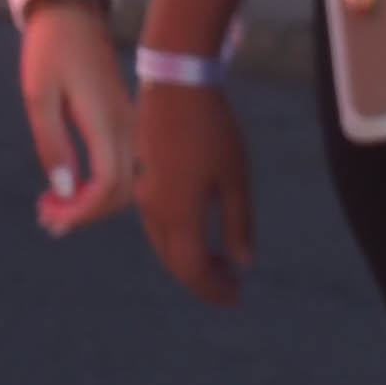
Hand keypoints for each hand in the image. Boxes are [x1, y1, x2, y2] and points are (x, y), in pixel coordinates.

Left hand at [18, 0, 138, 236]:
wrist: (73, 13)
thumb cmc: (50, 50)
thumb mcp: (38, 95)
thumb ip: (51, 145)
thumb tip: (63, 192)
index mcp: (105, 122)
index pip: (107, 185)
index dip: (82, 211)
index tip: (51, 217)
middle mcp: (127, 129)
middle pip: (120, 192)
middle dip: (84, 214)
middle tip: (46, 218)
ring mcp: (130, 126)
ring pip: (124, 184)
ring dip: (92, 203)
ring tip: (54, 208)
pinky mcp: (126, 123)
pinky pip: (122, 168)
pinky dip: (99, 187)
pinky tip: (73, 187)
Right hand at [135, 76, 252, 304]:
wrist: (175, 85)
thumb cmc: (212, 131)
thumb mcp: (235, 180)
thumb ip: (238, 224)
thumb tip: (243, 262)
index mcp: (178, 214)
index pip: (192, 269)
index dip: (213, 289)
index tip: (236, 298)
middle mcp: (154, 210)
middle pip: (175, 261)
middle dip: (203, 279)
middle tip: (232, 286)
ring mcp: (144, 193)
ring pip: (164, 243)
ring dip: (190, 259)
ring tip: (220, 264)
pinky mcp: (142, 178)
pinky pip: (157, 223)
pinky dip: (178, 239)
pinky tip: (199, 234)